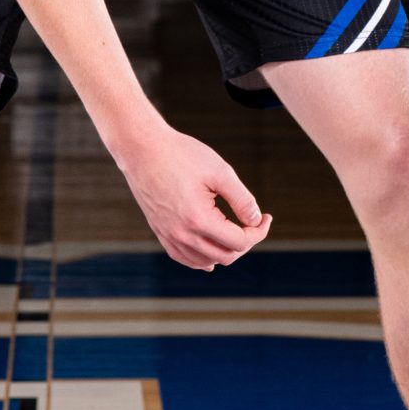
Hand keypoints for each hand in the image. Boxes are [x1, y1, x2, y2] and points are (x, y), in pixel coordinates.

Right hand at [112, 119, 272, 270]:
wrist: (142, 148)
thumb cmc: (182, 154)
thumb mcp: (220, 171)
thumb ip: (242, 200)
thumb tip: (257, 220)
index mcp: (199, 220)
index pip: (239, 242)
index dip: (259, 232)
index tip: (267, 217)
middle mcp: (182, 234)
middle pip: (225, 256)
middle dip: (245, 242)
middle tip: (253, 222)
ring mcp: (168, 235)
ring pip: (205, 261)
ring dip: (225, 252)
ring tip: (235, 232)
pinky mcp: (159, 231)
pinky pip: (183, 258)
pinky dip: (201, 259)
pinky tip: (211, 253)